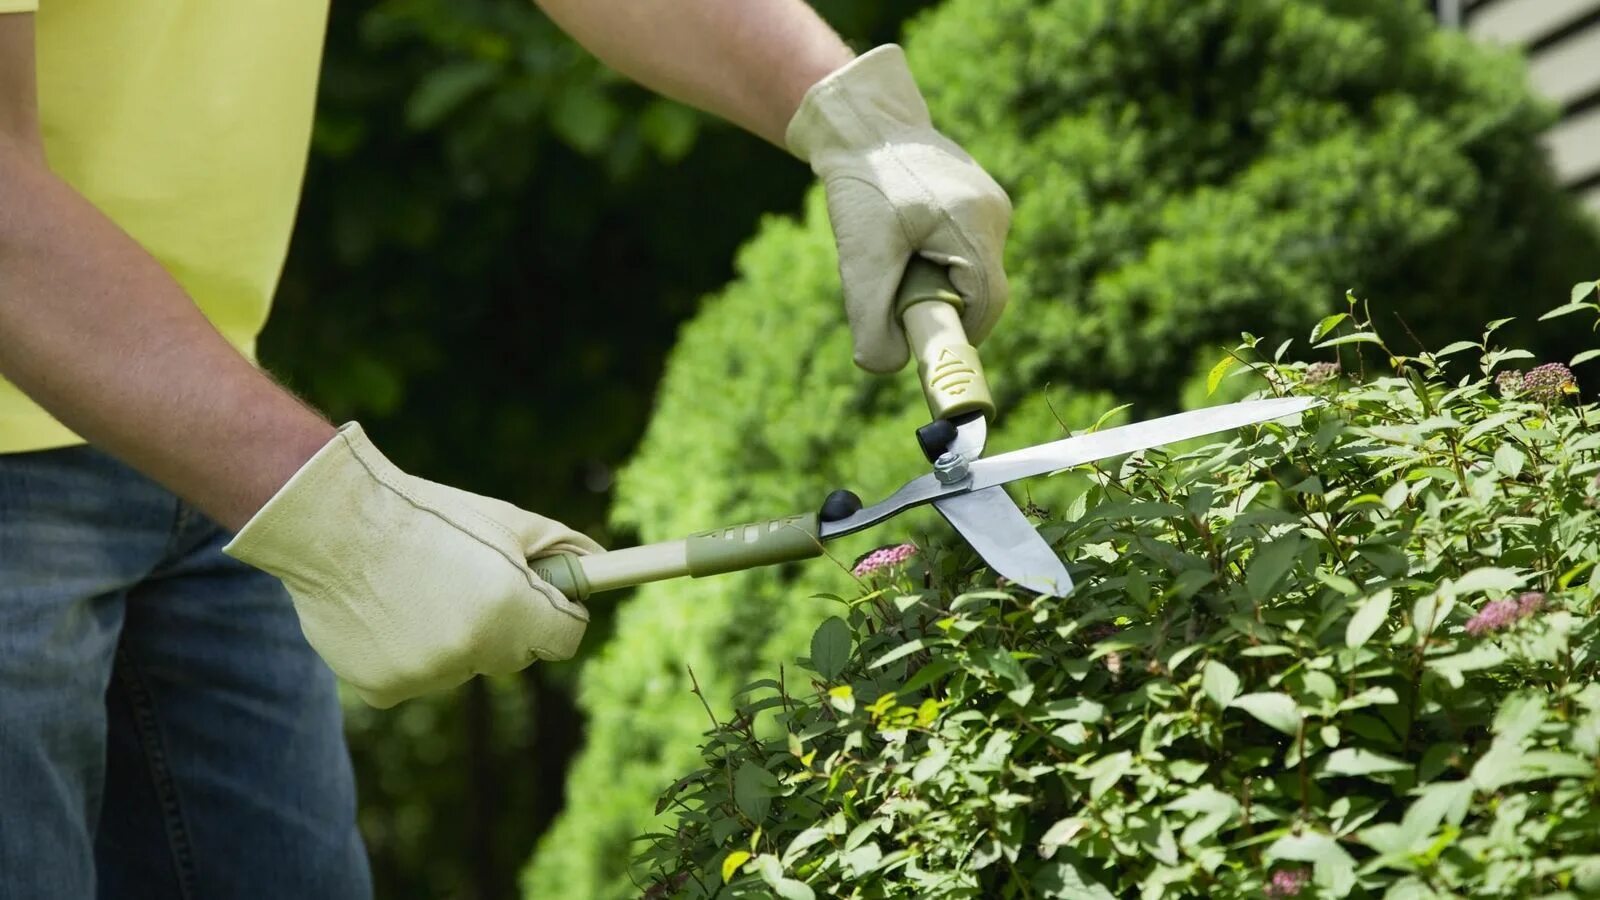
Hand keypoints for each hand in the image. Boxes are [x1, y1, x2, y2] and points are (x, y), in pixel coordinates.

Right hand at [223, 424, 602, 707]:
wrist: (335, 526)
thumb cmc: (427, 515)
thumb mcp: (506, 520)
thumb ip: (563, 548)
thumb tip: (602, 563)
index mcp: (512, 607)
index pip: (565, 639)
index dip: (557, 615)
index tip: (544, 599)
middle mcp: (474, 649)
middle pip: (515, 655)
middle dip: (505, 624)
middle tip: (469, 581)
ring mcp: (427, 675)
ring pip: (462, 665)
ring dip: (453, 638)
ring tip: (416, 588)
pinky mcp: (385, 691)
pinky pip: (416, 679)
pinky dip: (408, 654)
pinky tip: (386, 613)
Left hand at [786, 45, 1011, 373]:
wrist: (862, 121)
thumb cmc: (862, 184)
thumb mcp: (860, 257)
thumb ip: (871, 318)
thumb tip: (886, 365)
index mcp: (975, 225)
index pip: (986, 306)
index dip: (957, 332)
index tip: (922, 339)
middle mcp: (995, 213)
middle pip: (981, 290)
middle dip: (939, 302)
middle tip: (895, 290)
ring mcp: (990, 203)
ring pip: (970, 269)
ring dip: (934, 277)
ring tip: (894, 252)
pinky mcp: (978, 199)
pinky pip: (964, 246)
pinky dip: (933, 256)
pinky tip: (902, 235)